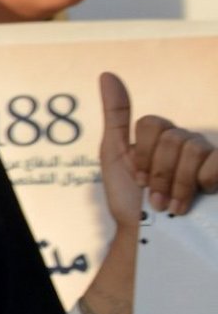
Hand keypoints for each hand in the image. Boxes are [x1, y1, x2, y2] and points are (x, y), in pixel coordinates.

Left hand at [100, 72, 217, 226]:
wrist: (150, 239)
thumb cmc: (131, 200)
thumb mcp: (115, 156)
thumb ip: (116, 116)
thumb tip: (107, 74)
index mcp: (162, 137)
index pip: (151, 123)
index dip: (141, 155)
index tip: (137, 180)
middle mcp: (187, 142)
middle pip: (171, 137)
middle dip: (158, 174)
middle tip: (154, 199)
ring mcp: (208, 157)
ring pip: (192, 148)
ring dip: (176, 184)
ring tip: (171, 206)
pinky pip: (216, 161)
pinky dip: (202, 181)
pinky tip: (200, 196)